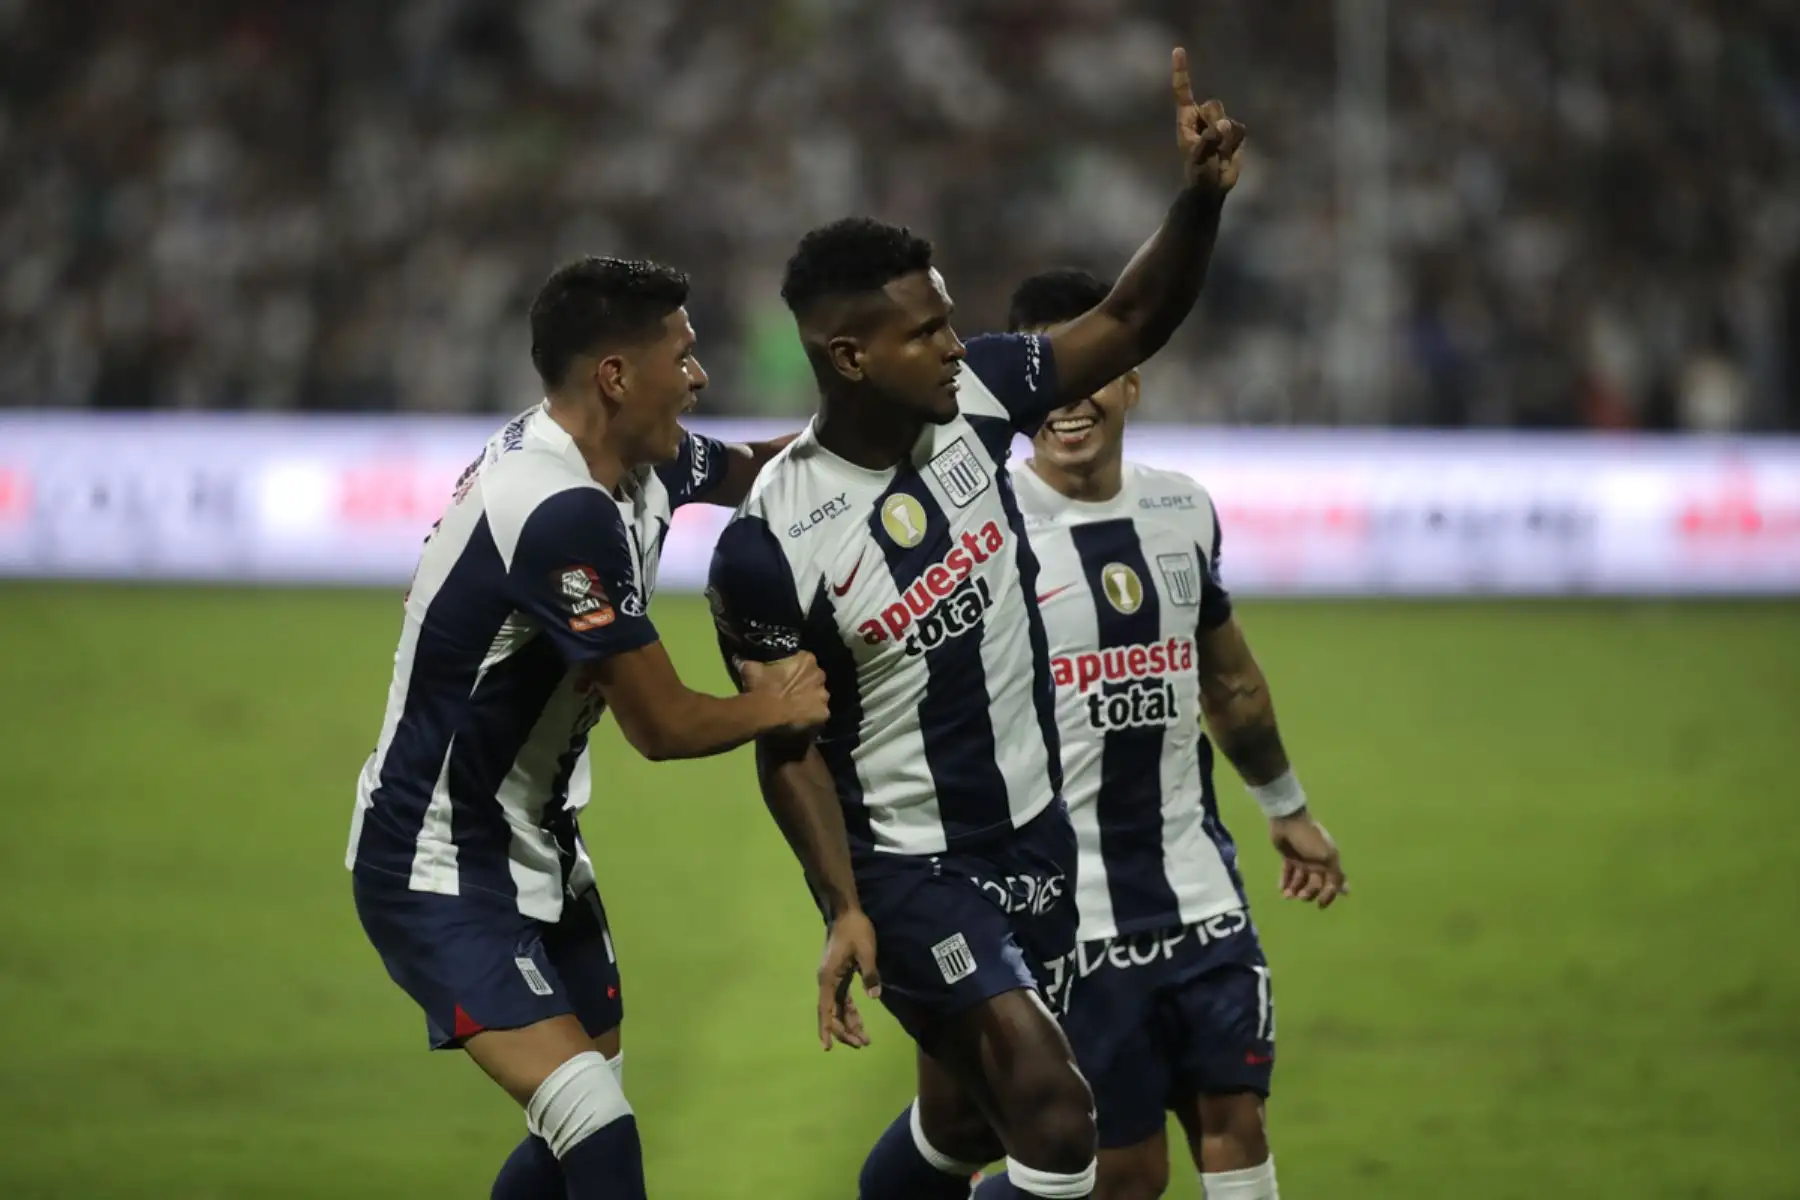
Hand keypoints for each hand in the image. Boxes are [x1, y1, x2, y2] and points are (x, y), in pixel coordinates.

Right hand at [738, 652, 829, 736]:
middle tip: (790, 693)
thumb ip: (750, 662)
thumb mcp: (751, 668)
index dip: (795, 670)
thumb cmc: (760, 687)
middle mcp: (820, 675)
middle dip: (805, 685)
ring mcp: (823, 696)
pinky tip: (800, 721)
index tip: (785, 677)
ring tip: (795, 709)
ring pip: (818, 697)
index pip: (805, 662)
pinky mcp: (824, 714)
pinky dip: (811, 718)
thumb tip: (740, 659)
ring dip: (810, 701)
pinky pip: (819, 715)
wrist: (765, 712)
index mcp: (807, 659)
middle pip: (815, 679)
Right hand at [818, 909, 881, 1050]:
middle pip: (832, 1013)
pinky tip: (860, 1022)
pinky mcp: (838, 975)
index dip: (827, 1029)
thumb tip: (874, 996)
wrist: (846, 912)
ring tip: (864, 1040)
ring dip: (849, 1024)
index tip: (828, 1047)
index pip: (826, 1010)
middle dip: (845, 1031)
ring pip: (838, 1008)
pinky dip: (851, 1011)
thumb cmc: (856, 930)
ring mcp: (832, 979)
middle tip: (862, 1044)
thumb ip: (870, 974)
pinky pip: (843, 999)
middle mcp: (827, 982)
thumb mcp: (866, 951)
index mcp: (829, 978)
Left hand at [1171, 48, 1245, 194]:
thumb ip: (1210, 139)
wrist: (1213, 187)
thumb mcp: (1199, 157)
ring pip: (1229, 118)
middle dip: (1215, 123)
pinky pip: (1240, 130)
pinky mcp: (1234, 132)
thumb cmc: (1198, 173)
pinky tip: (1228, 155)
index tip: (1178, 49)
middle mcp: (1202, 117)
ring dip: (1226, 138)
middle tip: (1211, 144)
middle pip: (1214, 105)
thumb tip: (1225, 124)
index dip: (1181, 71)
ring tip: (1218, 154)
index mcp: (1186, 120)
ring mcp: (1219, 123)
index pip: (1183, 91)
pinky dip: (1236, 143)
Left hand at [1270, 810, 1346, 908]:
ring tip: (1286, 895)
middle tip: (1299, 896)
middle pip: (1315, 885)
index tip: (1320, 905)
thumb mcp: (1327, 857)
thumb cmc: (1310, 839)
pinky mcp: (1290, 856)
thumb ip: (1335, 875)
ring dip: (1294, 889)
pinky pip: (1288, 872)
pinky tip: (1281, 889)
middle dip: (1308, 893)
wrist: (1288, 821)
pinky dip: (1286, 881)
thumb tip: (1347, 891)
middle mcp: (1318, 862)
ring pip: (1301, 880)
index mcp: (1330, 862)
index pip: (1333, 884)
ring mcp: (1303, 860)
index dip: (1328, 896)